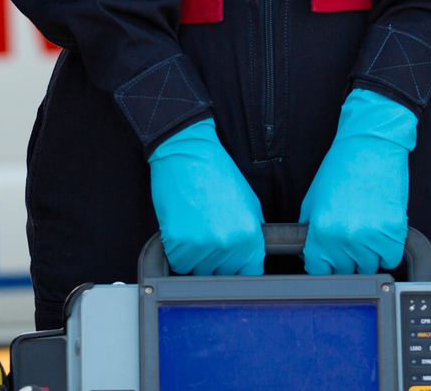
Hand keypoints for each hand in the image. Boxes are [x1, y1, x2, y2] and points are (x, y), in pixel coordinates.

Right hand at [148, 119, 264, 275]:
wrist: (187, 155)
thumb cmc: (217, 175)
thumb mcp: (249, 203)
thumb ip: (252, 235)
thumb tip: (251, 260)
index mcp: (249, 236)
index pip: (249, 274)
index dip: (240, 272)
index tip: (232, 268)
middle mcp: (228, 244)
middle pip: (222, 275)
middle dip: (217, 263)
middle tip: (209, 239)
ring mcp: (202, 245)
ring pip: (199, 272)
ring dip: (196, 259)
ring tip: (196, 230)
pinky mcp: (178, 242)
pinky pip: (179, 264)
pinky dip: (179, 253)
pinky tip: (183, 230)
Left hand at [299, 89, 416, 274]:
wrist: (371, 147)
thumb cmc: (341, 168)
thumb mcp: (313, 199)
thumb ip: (310, 230)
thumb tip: (311, 254)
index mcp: (321, 230)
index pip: (319, 270)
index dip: (324, 266)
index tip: (329, 262)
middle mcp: (344, 238)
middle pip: (345, 271)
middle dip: (346, 260)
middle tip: (350, 239)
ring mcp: (370, 238)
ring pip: (368, 268)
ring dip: (367, 256)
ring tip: (365, 231)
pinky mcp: (393, 233)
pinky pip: (390, 259)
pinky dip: (386, 251)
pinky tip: (380, 233)